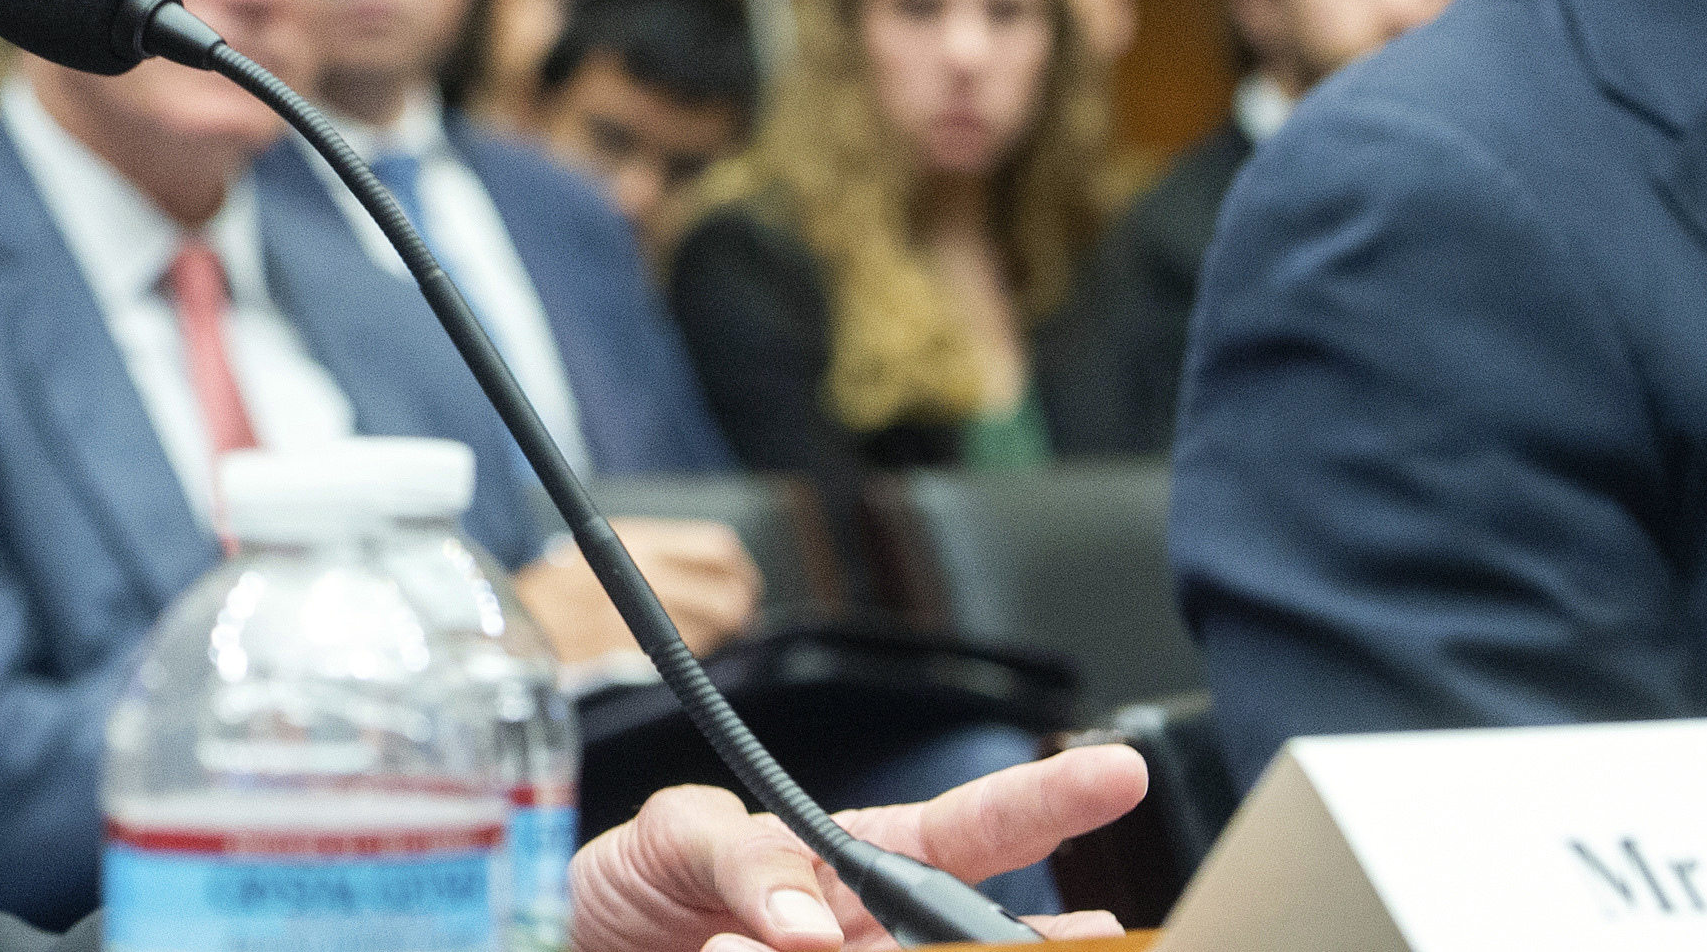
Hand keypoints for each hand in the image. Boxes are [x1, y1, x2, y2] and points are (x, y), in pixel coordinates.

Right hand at [517, 518, 762, 666]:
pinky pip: (684, 650)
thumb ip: (656, 550)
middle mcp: (644, 574)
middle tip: (739, 610)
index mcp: (639, 540)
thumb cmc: (561, 582)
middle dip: (740, 606)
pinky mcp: (633, 646)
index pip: (716, 547)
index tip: (742, 577)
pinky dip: (692, 648)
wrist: (522, 616)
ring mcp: (639, 613)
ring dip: (720, 630)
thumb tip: (711, 566)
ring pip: (712, 627)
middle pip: (725, 593)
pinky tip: (680, 641)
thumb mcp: (606, 544)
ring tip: (711, 626)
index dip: (740, 565)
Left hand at [568, 743, 1148, 951]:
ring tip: (727, 941)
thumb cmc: (645, 887)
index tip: (1117, 772)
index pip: (977, 828)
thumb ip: (741, 854)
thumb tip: (810, 924)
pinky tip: (733, 950)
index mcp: (869, 859)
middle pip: (978, 932)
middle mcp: (885, 933)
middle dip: (991, 934)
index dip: (1050, 800)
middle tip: (850, 935)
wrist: (589, 948)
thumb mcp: (676, 837)